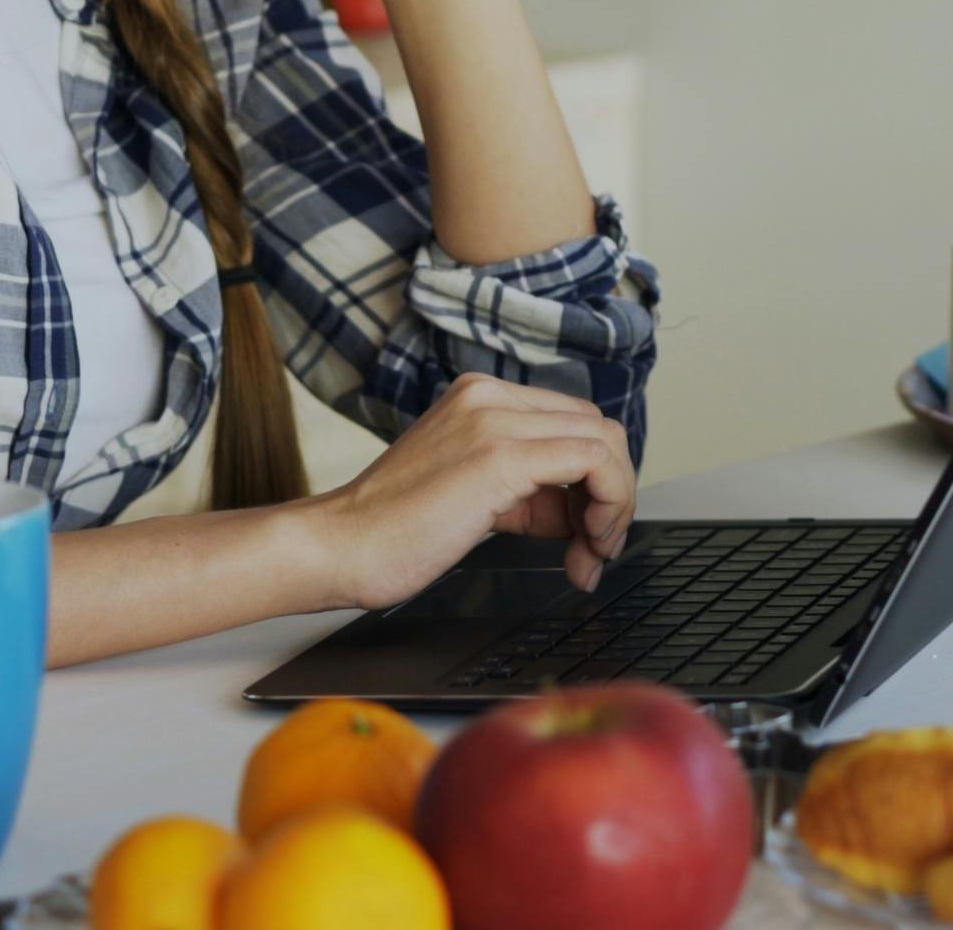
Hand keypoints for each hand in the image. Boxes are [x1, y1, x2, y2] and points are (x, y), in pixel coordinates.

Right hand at [307, 376, 634, 608]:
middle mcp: (489, 396)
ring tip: (590, 555)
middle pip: (596, 426)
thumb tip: (578, 511)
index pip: (572, 421)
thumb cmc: (392, 532)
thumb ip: (524, 491)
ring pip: (605, 441)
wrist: (339, 547)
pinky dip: (608, 506)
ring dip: (614, 504)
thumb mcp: (470, 494)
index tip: (586, 531)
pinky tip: (585, 547)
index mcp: (479, 397)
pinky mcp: (502, 455)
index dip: (594, 479)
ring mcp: (495, 419)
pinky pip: (593, 463)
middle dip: (611, 492)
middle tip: (596, 548)